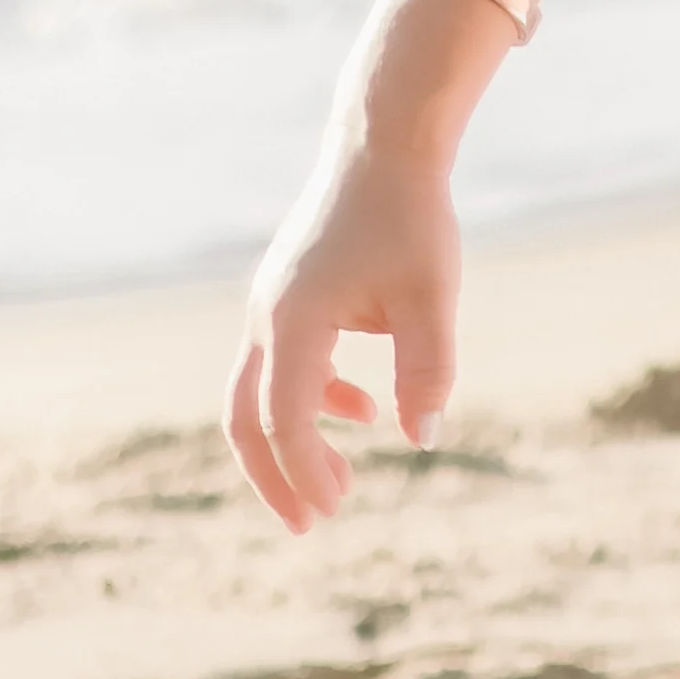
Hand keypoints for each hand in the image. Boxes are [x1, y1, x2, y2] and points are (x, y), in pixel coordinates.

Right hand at [225, 149, 462, 532]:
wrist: (383, 152)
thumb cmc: (411, 220)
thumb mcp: (433, 298)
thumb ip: (428, 370)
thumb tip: (421, 440)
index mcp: (293, 321)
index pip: (284, 418)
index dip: (303, 470)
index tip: (334, 511)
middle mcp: (267, 318)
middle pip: (246, 417)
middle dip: (274, 475)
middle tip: (310, 526)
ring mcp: (271, 308)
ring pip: (261, 393)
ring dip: (296, 441)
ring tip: (345, 482)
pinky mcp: (289, 299)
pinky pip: (285, 366)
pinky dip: (316, 399)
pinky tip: (364, 411)